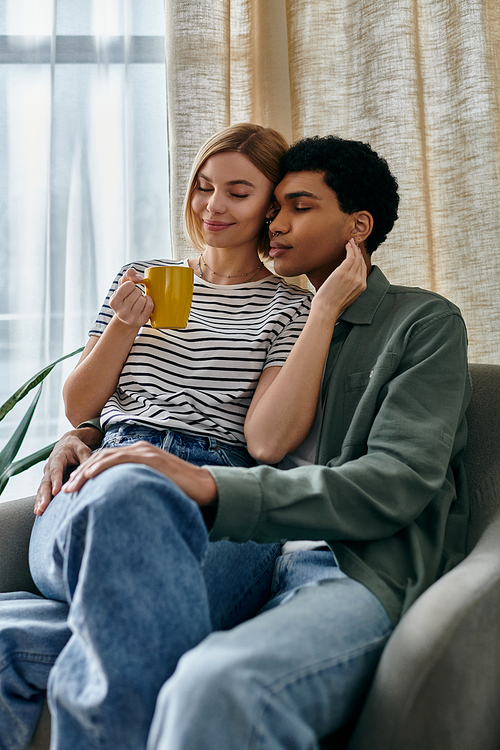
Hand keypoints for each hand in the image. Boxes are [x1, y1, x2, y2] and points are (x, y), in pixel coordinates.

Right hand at [34, 427, 103, 515]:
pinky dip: (40, 500)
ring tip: (39, 511)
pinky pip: (42, 491)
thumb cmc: (76, 447)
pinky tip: (39, 510)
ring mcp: (47, 474)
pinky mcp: (48, 481)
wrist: (67, 443)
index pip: (56, 471)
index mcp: (57, 458)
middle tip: (44, 506)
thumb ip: (85, 460)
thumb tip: (90, 471)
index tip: (55, 492)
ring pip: (42, 488)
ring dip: (40, 500)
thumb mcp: (83, 450)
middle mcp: (49, 467)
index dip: (56, 481)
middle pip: (46, 482)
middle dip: (44, 495)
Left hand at [62, 441, 218, 507]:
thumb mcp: (154, 486)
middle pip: (102, 457)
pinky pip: (119, 459)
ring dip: (85, 471)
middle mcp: (140, 449)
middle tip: (66, 489)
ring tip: (71, 486)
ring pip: (106, 457)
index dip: (88, 472)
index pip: (107, 460)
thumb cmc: (182, 492)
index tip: (75, 487)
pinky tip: (88, 476)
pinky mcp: (149, 458)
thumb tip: (123, 502)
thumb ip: (139, 486)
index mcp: (140, 455)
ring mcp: (145, 452)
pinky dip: (101, 466)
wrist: (205, 487)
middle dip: (81, 472)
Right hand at [110, 268, 153, 327]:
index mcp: (113, 302)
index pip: (129, 285)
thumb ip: (129, 274)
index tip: (128, 290)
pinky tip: (145, 303)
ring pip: (143, 299)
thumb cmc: (125, 297)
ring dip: (143, 297)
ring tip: (138, 301)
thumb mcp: (123, 284)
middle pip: (137, 292)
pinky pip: (150, 306)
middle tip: (133, 297)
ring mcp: (131, 318)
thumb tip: (139, 278)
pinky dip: (149, 301)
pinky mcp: (141, 321)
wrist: (127, 317)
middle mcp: (121, 312)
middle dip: (137, 292)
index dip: (131, 285)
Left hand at [312, 239, 367, 319]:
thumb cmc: (332, 304)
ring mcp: (352, 276)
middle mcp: (359, 281)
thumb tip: (346, 280)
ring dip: (354, 248)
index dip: (361, 259)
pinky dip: (349, 249)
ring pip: (356, 257)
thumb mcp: (346, 296)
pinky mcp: (343, 272)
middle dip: (358, 251)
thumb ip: (350, 287)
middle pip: (361, 262)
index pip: (363, 269)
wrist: (326, 309)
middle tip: (354, 244)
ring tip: (350, 242)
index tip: (357, 252)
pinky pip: (350, 256)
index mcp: (362, 287)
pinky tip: (347, 245)